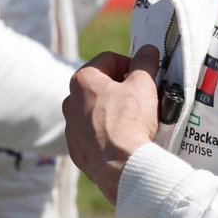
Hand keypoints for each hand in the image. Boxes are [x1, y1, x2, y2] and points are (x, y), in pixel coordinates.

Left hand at [63, 45, 160, 204]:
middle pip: (100, 85)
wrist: (122, 166)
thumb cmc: (130, 121)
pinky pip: (93, 134)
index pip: (108, 59)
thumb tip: (148, 51)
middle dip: (121, 88)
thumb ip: (145, 62)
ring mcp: (71, 128)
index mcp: (83, 81)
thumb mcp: (143, 84)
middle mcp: (70, 102)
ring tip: (134, 120)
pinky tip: (123, 139)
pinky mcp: (77, 150)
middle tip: (141, 97)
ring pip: (95, 111)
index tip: (144, 75)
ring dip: (112, 110)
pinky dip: (106, 133)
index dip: (130, 63)